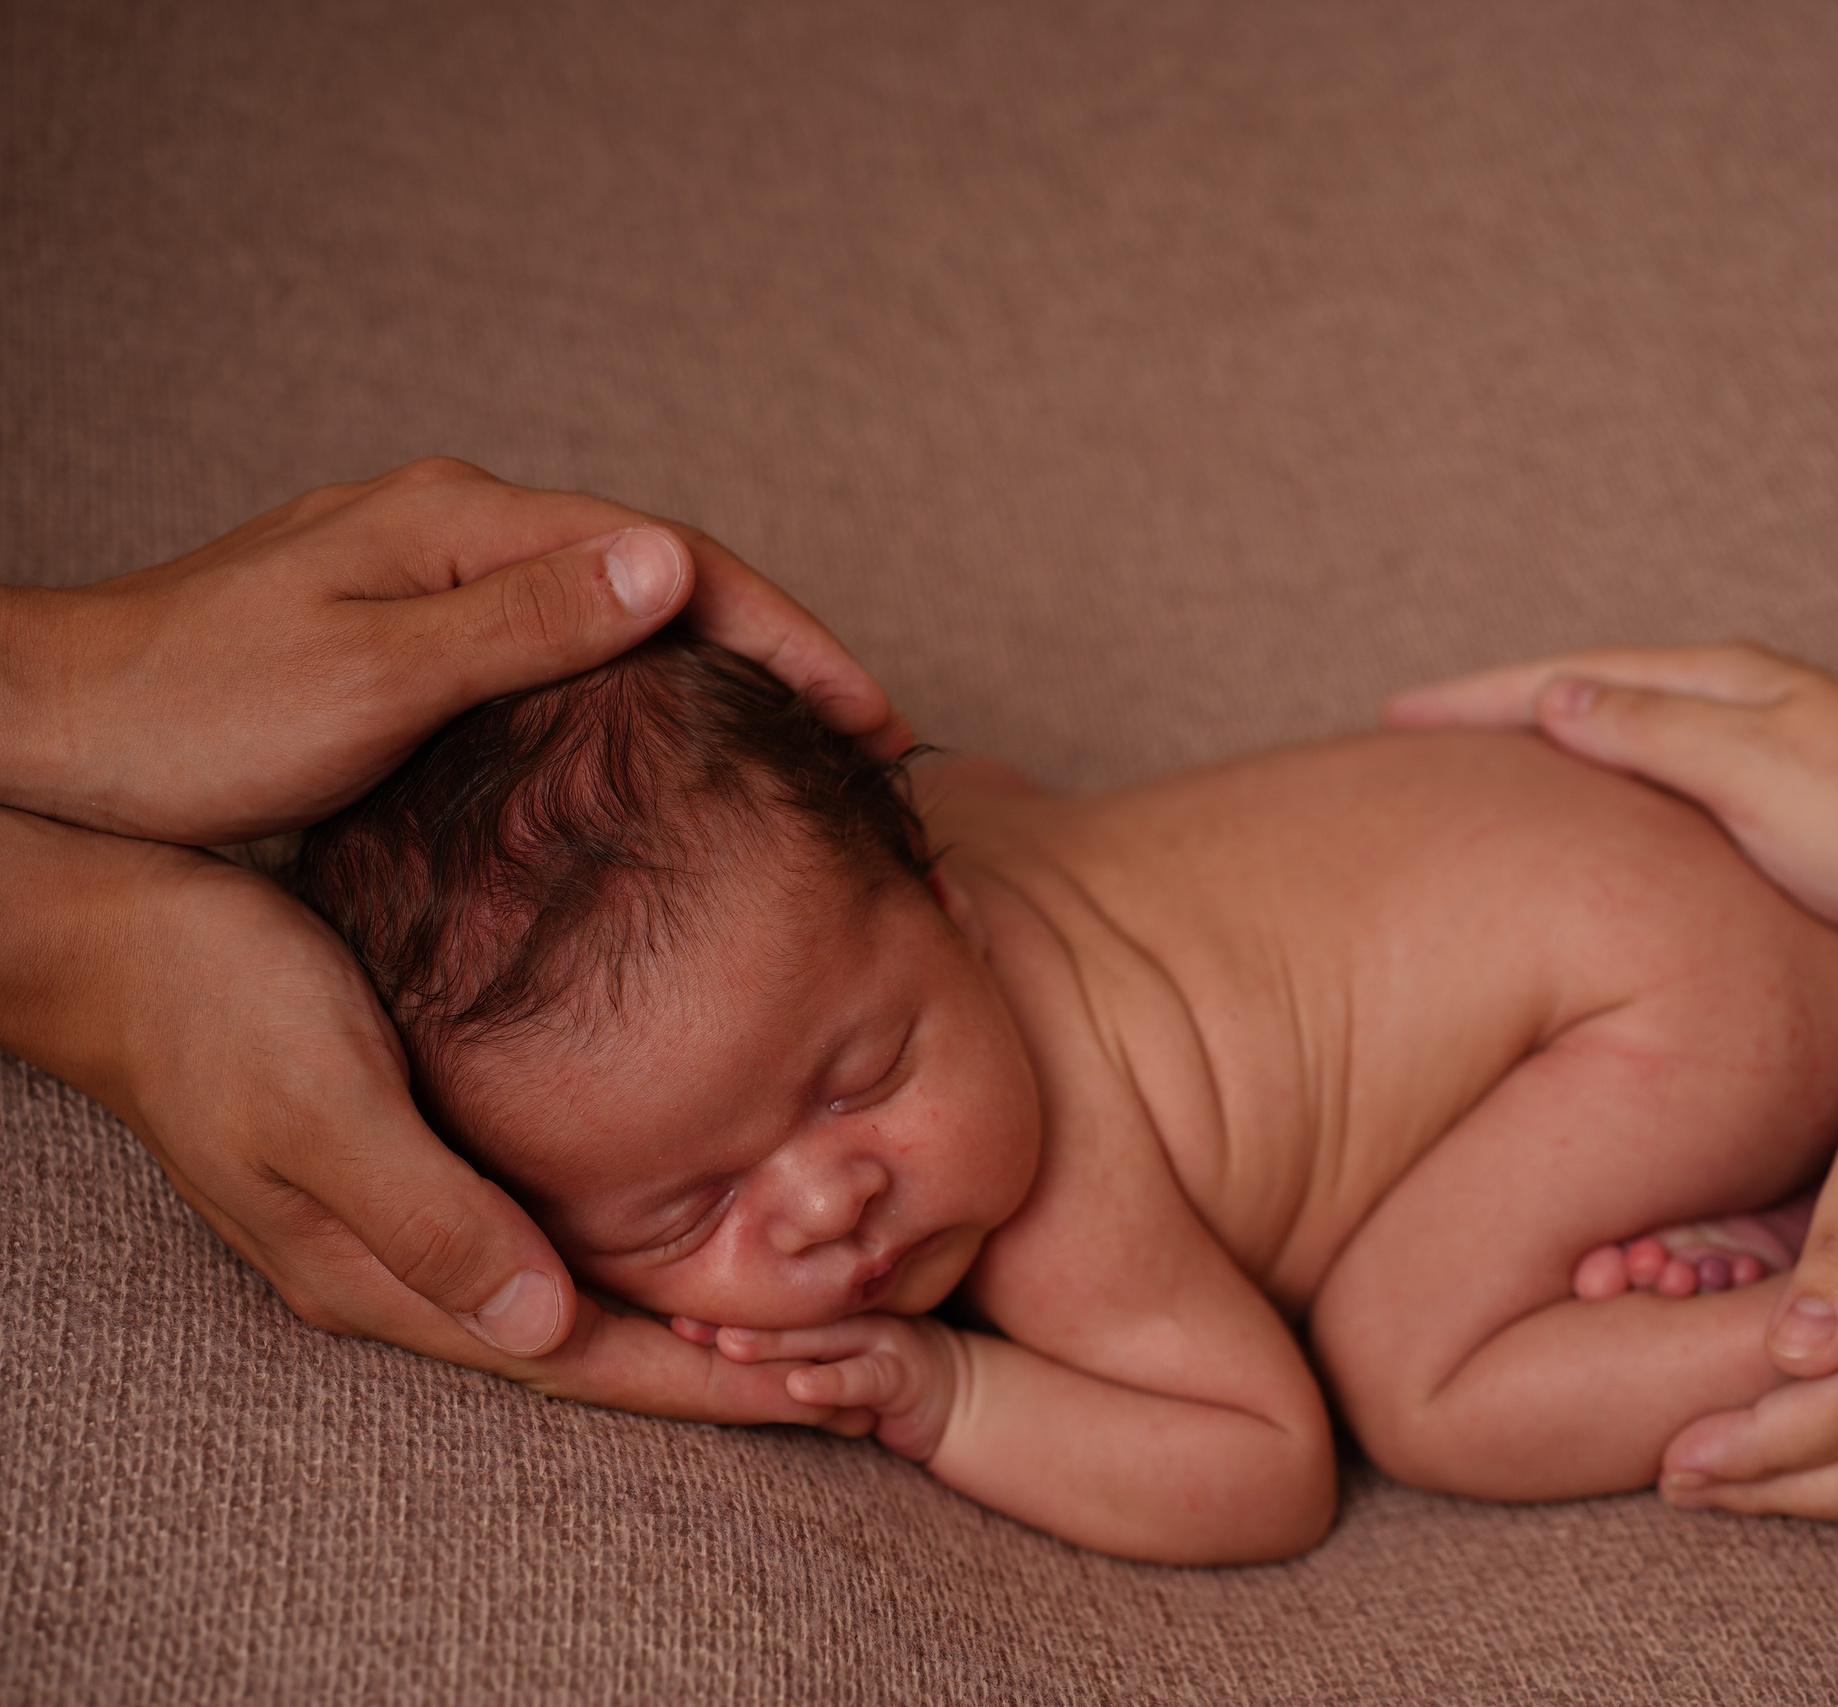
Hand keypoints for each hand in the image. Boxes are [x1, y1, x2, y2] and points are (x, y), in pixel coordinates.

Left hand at [1, 456, 909, 842]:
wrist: (48, 732)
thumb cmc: (190, 713)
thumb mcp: (370, 679)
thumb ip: (524, 625)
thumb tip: (672, 569)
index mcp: (464, 525)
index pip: (675, 563)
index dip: (791, 636)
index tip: (874, 716)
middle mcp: (458, 529)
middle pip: (662, 576)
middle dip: (780, 647)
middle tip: (870, 736)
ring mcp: (432, 576)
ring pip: (616, 611)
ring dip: (720, 668)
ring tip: (801, 740)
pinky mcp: (408, 629)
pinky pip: (562, 645)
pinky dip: (643, 687)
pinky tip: (667, 739)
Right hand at [43, 824, 853, 1424]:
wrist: (121, 938)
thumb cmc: (215, 1003)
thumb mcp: (320, 1102)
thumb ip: (426, 1214)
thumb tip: (542, 1322)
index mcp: (379, 1274)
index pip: (576, 1360)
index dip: (701, 1380)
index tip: (821, 1389)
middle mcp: (404, 1264)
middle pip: (592, 1344)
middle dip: (717, 1363)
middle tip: (853, 1362)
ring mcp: (413, 1216)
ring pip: (581, 1294)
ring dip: (688, 1310)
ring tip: (808, 1311)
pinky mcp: (425, 1157)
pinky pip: (556, 1230)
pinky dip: (640, 1244)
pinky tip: (704, 1215)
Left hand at [687, 1314, 964, 1459]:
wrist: (953, 1397)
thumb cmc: (876, 1375)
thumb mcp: (829, 1357)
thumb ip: (784, 1347)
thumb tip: (712, 1345)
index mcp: (824, 1312)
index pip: (768, 1306)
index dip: (719, 1308)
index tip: (664, 1310)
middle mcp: (847, 1318)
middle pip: (783, 1317)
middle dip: (730, 1320)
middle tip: (678, 1321)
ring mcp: (876, 1341)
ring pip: (819, 1341)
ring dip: (774, 1344)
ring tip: (728, 1346)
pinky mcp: (901, 1376)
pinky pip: (864, 1378)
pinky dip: (832, 1383)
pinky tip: (800, 1387)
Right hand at [1386, 643, 1837, 943]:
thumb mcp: (1762, 776)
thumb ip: (1655, 731)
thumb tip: (1551, 696)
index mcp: (1715, 681)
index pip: (1562, 677)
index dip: (1473, 698)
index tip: (1391, 713)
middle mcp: (1728, 696)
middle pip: (1579, 686)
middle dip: (1490, 705)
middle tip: (1406, 728)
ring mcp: (1750, 740)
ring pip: (1613, 724)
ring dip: (1538, 734)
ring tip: (1471, 763)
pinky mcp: (1769, 791)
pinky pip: (1648, 766)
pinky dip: (1592, 772)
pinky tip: (1579, 808)